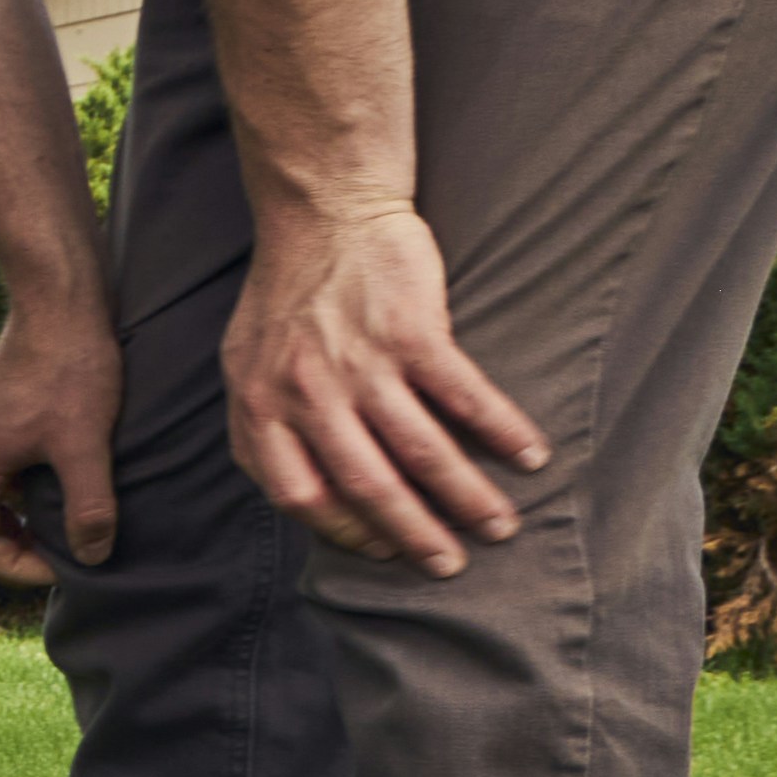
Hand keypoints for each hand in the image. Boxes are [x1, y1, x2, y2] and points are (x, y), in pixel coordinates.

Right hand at [0, 292, 127, 583]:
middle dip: (17, 550)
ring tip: (70, 521)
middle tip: (65, 552)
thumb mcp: (84, 444)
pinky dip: (30, 492)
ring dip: (24, 520)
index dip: (14, 568)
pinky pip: (4, 473)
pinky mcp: (1, 417)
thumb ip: (88, 506)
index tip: (62, 562)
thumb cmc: (69, 367)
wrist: (60, 301)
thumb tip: (93, 556)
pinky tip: (70, 480)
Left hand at [222, 194, 547, 574]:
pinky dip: (501, 432)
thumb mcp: (247, 364)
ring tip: (500, 528)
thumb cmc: (288, 294)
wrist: (322, 211)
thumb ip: (266, 426)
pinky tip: (530, 457)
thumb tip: (298, 495)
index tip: (382, 549)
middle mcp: (306, 390)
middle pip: (366, 485)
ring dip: (466, 497)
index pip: (299, 495)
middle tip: (450, 566)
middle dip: (415, 535)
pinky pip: (464, 396)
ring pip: (420, 450)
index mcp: (260, 405)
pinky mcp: (411, 330)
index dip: (344, 531)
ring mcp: (360, 361)